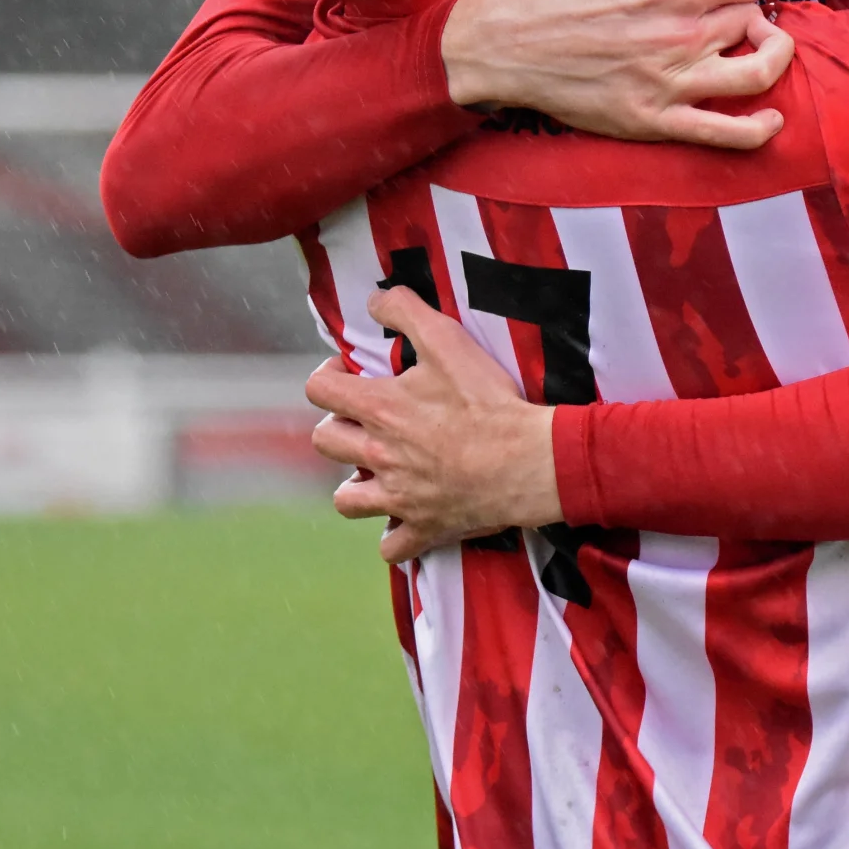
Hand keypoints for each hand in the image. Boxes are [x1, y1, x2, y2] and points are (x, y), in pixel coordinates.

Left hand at [306, 287, 563, 561]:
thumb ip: (406, 311)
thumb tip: (374, 300)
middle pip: (325, 442)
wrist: (529, 460)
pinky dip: (393, 537)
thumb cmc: (488, 402)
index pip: (319, 390)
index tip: (350, 374)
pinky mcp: (424, 527)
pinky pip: (390, 548)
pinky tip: (406, 518)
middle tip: (366, 419)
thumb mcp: (448, 341)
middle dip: (338, 426)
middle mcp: (378, 455)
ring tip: (377, 471)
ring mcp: (398, 497)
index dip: (328, 376)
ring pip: (345, 500)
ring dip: (355, 485)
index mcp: (379, 409)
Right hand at [441, 0, 793, 149]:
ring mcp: (673, 81)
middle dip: (747, 18)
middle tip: (729, 23)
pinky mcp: (658, 121)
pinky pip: (727, 133)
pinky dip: (761, 128)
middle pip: (752, 21)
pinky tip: (773, 118)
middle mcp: (681, 33)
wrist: (514, 45)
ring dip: (771, 59)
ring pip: (758, 72)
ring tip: (758, 54)